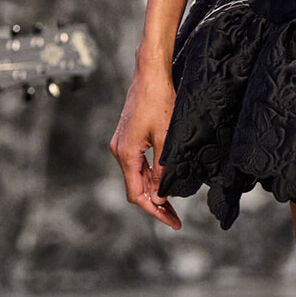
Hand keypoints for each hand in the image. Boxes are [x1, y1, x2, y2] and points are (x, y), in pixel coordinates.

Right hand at [109, 66, 181, 230]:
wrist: (151, 74)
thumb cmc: (160, 102)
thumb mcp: (166, 139)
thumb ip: (162, 170)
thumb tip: (159, 196)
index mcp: (126, 154)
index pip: (136, 194)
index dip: (155, 211)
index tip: (173, 222)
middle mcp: (119, 150)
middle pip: (135, 187)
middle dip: (155, 204)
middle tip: (176, 218)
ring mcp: (122, 143)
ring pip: (136, 176)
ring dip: (153, 190)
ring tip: (172, 203)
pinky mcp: (128, 135)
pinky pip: (137, 163)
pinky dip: (150, 175)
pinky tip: (164, 180)